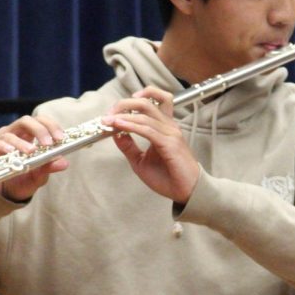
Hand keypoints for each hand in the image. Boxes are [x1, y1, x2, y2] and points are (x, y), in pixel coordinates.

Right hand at [0, 114, 69, 200]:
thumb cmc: (19, 180)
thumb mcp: (37, 176)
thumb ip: (48, 168)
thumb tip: (64, 163)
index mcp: (28, 136)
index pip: (40, 121)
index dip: (50, 125)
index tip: (60, 138)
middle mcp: (12, 134)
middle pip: (25, 121)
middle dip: (39, 130)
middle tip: (48, 144)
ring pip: (9, 134)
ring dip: (21, 142)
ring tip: (30, 151)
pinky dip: (0, 146)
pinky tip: (9, 153)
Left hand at [102, 86, 199, 203]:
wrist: (186, 192)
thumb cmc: (168, 178)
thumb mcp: (140, 161)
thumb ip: (128, 147)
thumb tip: (115, 133)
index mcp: (163, 127)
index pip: (150, 102)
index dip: (128, 103)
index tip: (110, 113)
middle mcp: (168, 126)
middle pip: (147, 102)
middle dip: (124, 103)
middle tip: (108, 112)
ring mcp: (171, 133)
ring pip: (145, 114)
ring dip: (123, 115)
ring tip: (108, 120)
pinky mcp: (170, 143)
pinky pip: (147, 130)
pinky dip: (131, 125)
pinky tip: (118, 125)